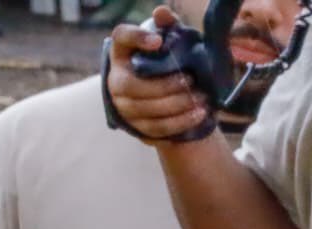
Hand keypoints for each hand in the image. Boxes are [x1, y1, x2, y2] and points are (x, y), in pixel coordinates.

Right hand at [108, 8, 217, 142]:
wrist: (161, 93)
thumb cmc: (166, 61)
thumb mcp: (168, 41)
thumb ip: (167, 26)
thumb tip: (161, 12)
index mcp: (122, 52)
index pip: (121, 37)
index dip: (137, 38)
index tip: (158, 42)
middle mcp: (115, 80)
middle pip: (132, 85)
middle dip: (165, 85)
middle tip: (191, 80)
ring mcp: (122, 106)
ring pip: (145, 110)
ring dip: (176, 105)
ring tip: (201, 99)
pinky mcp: (134, 126)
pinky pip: (155, 128)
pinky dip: (179, 122)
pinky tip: (198, 114)